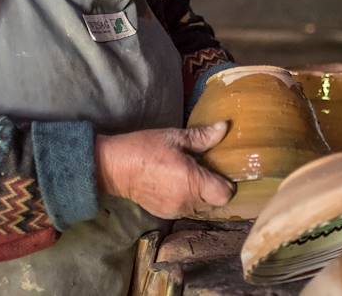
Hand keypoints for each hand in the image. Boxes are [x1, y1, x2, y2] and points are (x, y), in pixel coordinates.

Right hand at [94, 122, 234, 218]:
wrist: (114, 168)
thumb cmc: (145, 149)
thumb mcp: (175, 137)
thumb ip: (202, 136)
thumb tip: (225, 127)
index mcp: (191, 181)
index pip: (224, 194)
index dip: (227, 184)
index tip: (220, 171)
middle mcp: (186, 200)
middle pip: (215, 203)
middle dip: (215, 189)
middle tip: (206, 172)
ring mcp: (175, 210)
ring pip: (201, 208)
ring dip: (201, 196)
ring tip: (190, 178)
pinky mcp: (165, 214)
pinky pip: (186, 210)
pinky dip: (187, 200)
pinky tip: (177, 185)